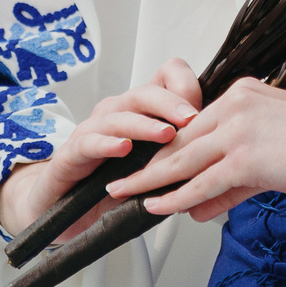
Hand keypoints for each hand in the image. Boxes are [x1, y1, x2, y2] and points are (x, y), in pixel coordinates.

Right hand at [0, 58, 203, 238]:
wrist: (62, 209)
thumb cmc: (111, 184)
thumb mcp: (154, 168)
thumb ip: (182, 156)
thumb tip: (223, 153)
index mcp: (139, 110)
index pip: (164, 77)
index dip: (185, 85)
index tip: (206, 105)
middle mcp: (116, 113)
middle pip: (145, 92)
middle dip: (171, 102)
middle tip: (192, 116)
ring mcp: (92, 130)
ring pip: (119, 115)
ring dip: (145, 124)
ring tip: (166, 134)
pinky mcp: (71, 154)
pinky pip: (90, 143)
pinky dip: (107, 144)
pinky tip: (123, 149)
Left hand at [105, 65, 285, 222]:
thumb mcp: (277, 161)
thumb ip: (236, 182)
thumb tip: (204, 205)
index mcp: (244, 96)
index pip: (193, 127)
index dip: (165, 149)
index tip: (143, 164)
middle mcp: (235, 106)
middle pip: (178, 141)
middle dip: (145, 164)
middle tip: (118, 180)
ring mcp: (239, 130)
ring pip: (181, 160)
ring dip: (147, 181)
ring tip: (121, 195)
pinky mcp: (247, 157)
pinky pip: (201, 182)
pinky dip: (174, 197)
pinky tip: (156, 207)